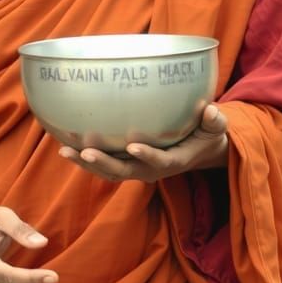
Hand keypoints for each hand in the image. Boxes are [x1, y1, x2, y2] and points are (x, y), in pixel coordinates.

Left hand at [57, 102, 227, 183]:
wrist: (201, 150)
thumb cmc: (207, 134)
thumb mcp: (216, 128)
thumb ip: (215, 121)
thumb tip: (212, 110)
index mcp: (174, 161)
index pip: (160, 162)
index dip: (147, 156)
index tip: (133, 146)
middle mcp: (151, 169)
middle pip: (124, 171)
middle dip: (104, 163)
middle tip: (84, 151)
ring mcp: (137, 168)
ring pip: (109, 171)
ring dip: (87, 163)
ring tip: (64, 151)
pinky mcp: (127, 163)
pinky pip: (104, 164)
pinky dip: (85, 157)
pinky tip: (65, 144)